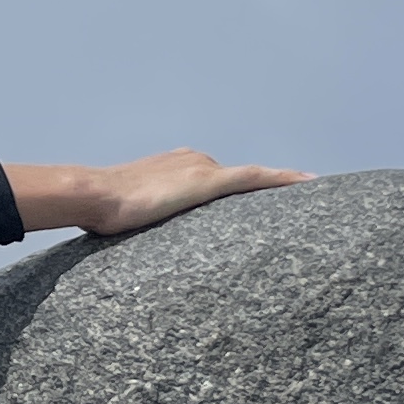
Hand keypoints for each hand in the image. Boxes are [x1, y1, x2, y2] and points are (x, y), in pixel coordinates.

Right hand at [4, 149, 309, 239]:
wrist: (94, 195)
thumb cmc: (101, 211)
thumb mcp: (126, 214)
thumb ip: (143, 220)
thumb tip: (133, 242)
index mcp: (175, 166)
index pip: (214, 178)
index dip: (235, 188)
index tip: (255, 198)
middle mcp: (193, 161)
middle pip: (236, 181)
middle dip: (259, 195)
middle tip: (288, 210)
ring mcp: (202, 170)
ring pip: (250, 180)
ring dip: (277, 188)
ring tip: (306, 198)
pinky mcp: (208, 182)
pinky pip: (255, 179)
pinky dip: (283, 180)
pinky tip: (308, 183)